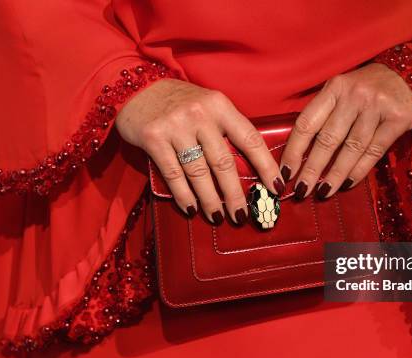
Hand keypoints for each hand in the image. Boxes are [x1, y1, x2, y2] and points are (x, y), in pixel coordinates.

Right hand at [116, 79, 283, 223]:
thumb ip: (226, 129)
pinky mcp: (154, 138)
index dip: (265, 165)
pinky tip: (192, 209)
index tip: (276, 187)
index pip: (250, 138)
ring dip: (210, 199)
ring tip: (217, 217)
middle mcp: (200, 114)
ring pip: (199, 172)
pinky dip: (184, 195)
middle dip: (235, 194)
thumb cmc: (179, 102)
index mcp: (220, 106)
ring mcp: (176, 126)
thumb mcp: (208, 105)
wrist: (136, 87)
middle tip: (242, 215)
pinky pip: (173, 174)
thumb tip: (249, 168)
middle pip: (224, 162)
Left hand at [280, 63, 411, 199]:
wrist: (406, 74)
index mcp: (334, 88)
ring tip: (323, 192)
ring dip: (335, 175)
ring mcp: (377, 106)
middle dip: (312, 169)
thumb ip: (323, 116)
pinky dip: (359, 170)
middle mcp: (354, 95)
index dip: (294, 150)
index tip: (285, 173)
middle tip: (301, 191)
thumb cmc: (365, 90)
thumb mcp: (340, 93)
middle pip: (327, 139)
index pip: (307, 123)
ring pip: (351, 148)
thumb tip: (300, 155)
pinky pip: (374, 151)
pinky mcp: (397, 118)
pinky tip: (347, 184)